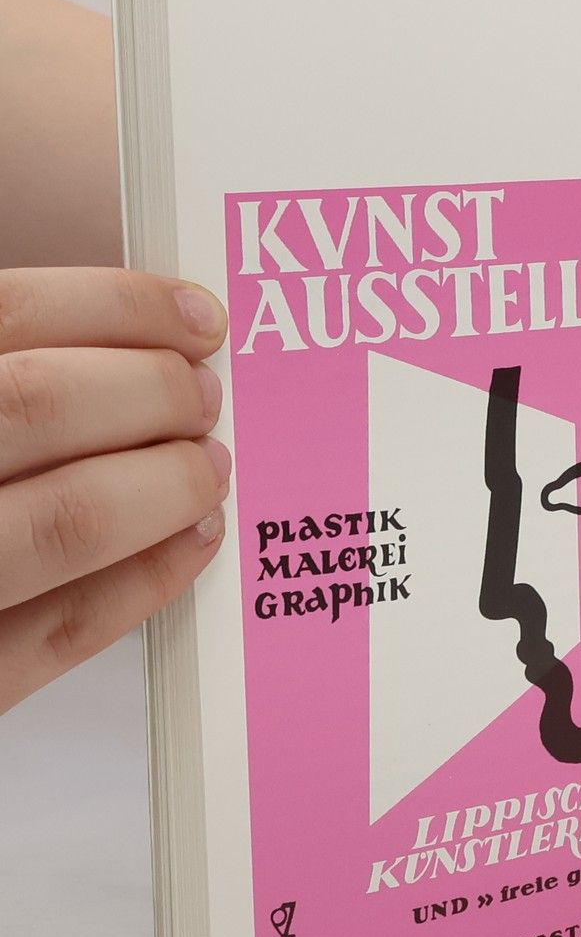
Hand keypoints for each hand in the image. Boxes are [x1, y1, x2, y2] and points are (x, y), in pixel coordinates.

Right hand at [0, 269, 230, 711]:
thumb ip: (10, 376)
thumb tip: (129, 348)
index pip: (13, 311)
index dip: (122, 309)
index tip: (194, 317)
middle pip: (42, 405)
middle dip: (155, 392)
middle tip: (202, 396)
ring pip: (67, 519)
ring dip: (165, 485)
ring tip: (204, 468)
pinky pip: (62, 628)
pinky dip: (145, 578)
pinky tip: (190, 541)